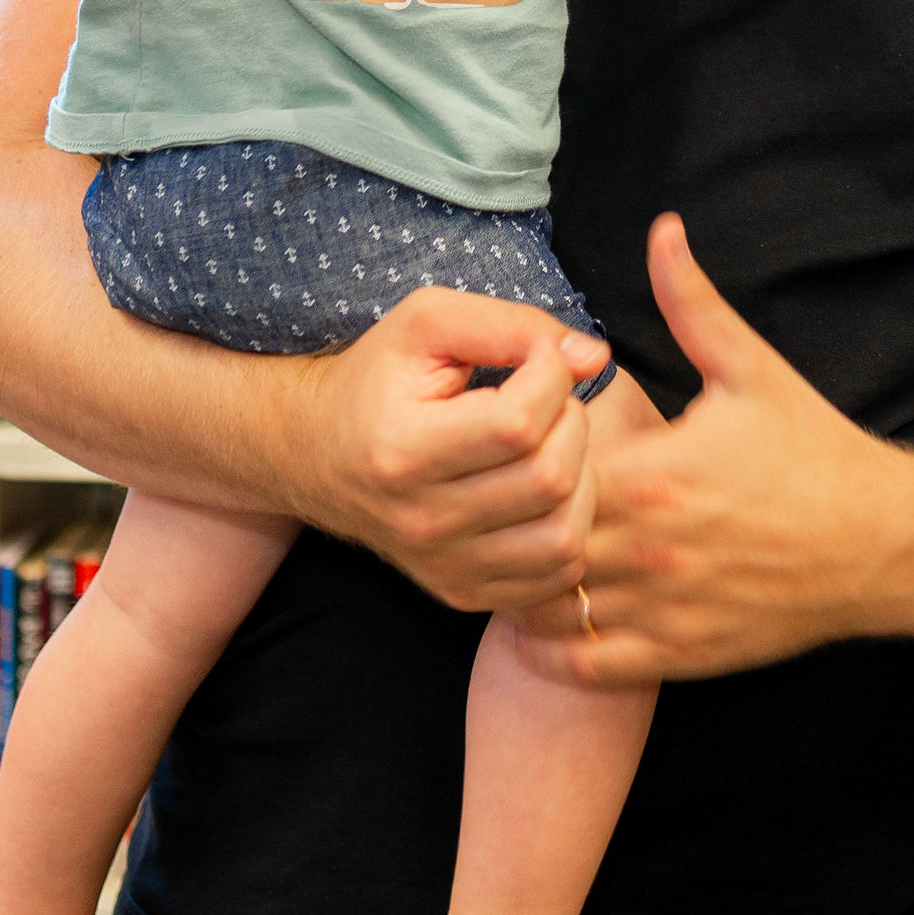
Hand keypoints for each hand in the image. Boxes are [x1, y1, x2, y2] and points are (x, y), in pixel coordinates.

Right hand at [296, 283, 617, 616]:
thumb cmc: (378, 380)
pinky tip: (547, 489)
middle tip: (547, 399)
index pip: (517, 424)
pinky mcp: (462, 592)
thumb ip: (511, 325)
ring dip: (581, 477)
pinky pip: (556, 574)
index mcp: (402, 450)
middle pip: (548, 478)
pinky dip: (571, 526)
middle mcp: (420, 520)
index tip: (538, 356)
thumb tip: (593, 356)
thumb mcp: (427, 323)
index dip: (551, 375)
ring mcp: (442, 566)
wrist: (320, 455)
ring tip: (551, 442)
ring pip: (563, 535)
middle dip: (570, 422)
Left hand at [520, 215, 913, 683]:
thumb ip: (691, 302)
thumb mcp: (751, 369)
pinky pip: (584, 665)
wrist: (883, 544)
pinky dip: (552, 649)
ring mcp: (663, 607)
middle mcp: (650, 547)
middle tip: (498, 506)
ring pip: (549, 609)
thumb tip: (661, 229)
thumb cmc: (814, 451)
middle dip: (511, 525)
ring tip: (515, 558)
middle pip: (534, 542)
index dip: (517, 461)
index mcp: (656, 473)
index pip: (541, 472)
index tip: (516, 448)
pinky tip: (547, 621)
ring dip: (521, 586)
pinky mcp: (679, 655)